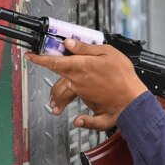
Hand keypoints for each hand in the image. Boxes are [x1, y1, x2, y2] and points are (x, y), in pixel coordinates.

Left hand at [26, 39, 147, 130]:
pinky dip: (79, 119)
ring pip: (64, 93)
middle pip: (57, 78)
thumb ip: (86, 48)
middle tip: (48, 74)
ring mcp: (82, 94)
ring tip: (56, 101)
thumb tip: (69, 44)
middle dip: (50, 74)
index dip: (39, 58)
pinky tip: (77, 120)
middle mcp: (77, 82)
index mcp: (79, 67)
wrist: (134, 101)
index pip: (53, 61)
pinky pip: (80, 113)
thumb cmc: (124, 77)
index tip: (30, 56)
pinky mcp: (90, 106)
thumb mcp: (108, 53)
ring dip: (58, 98)